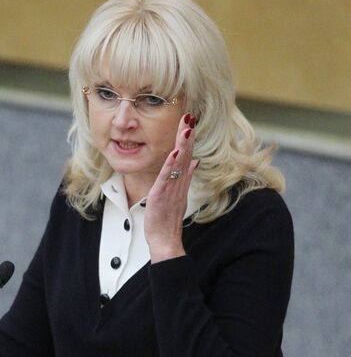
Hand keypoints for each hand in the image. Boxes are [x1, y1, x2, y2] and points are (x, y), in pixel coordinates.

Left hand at [144, 113, 198, 261]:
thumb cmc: (168, 218)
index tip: (190, 120)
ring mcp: (172, 189)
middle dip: (187, 135)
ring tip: (186, 129)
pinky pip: (167, 178)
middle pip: (185, 155)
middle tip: (190, 117)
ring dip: (182, 146)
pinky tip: (174, 153)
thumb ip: (186, 177)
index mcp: (181, 181)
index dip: (188, 138)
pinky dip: (171, 166)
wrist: (165, 239)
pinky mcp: (162, 196)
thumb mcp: (178, 194)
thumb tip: (194, 162)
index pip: (187, 155)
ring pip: (179, 164)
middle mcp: (179, 183)